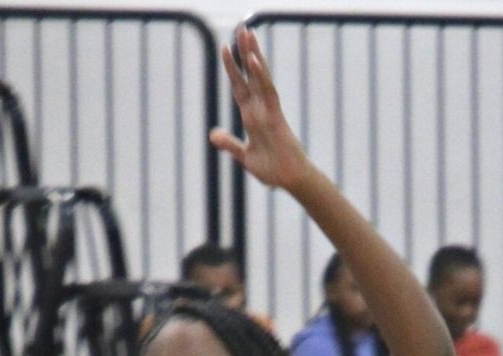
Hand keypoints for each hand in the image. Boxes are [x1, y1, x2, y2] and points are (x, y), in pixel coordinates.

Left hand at [210, 26, 311, 192]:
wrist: (289, 180)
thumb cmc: (272, 169)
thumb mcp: (245, 157)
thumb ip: (230, 144)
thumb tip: (213, 135)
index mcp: (251, 116)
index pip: (239, 86)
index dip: (232, 68)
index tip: (226, 47)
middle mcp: (259, 108)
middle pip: (250, 74)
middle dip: (244, 51)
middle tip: (242, 28)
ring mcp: (268, 110)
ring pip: (259, 77)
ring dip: (253, 54)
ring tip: (248, 33)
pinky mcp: (276, 116)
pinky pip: (267, 92)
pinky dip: (261, 76)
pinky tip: (254, 59)